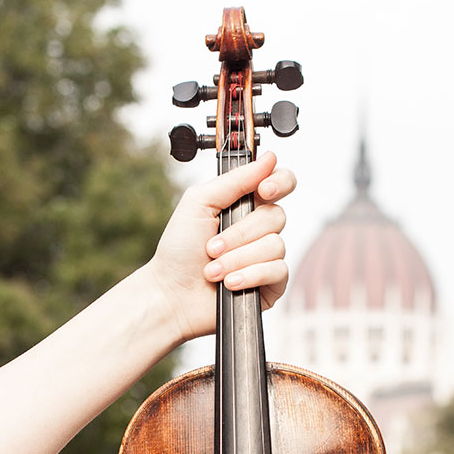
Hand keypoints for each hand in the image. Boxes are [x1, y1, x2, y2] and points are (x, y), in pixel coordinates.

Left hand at [147, 151, 295, 342]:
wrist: (172, 294)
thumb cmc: (179, 251)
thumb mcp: (199, 203)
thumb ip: (234, 179)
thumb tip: (268, 159)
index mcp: (245, 205)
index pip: (280, 183)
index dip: (279, 182)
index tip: (262, 190)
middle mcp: (259, 229)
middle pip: (276, 216)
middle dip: (239, 234)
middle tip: (211, 247)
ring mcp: (266, 257)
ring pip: (275, 246)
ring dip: (238, 258)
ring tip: (213, 270)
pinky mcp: (271, 284)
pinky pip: (278, 271)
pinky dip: (250, 275)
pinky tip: (230, 283)